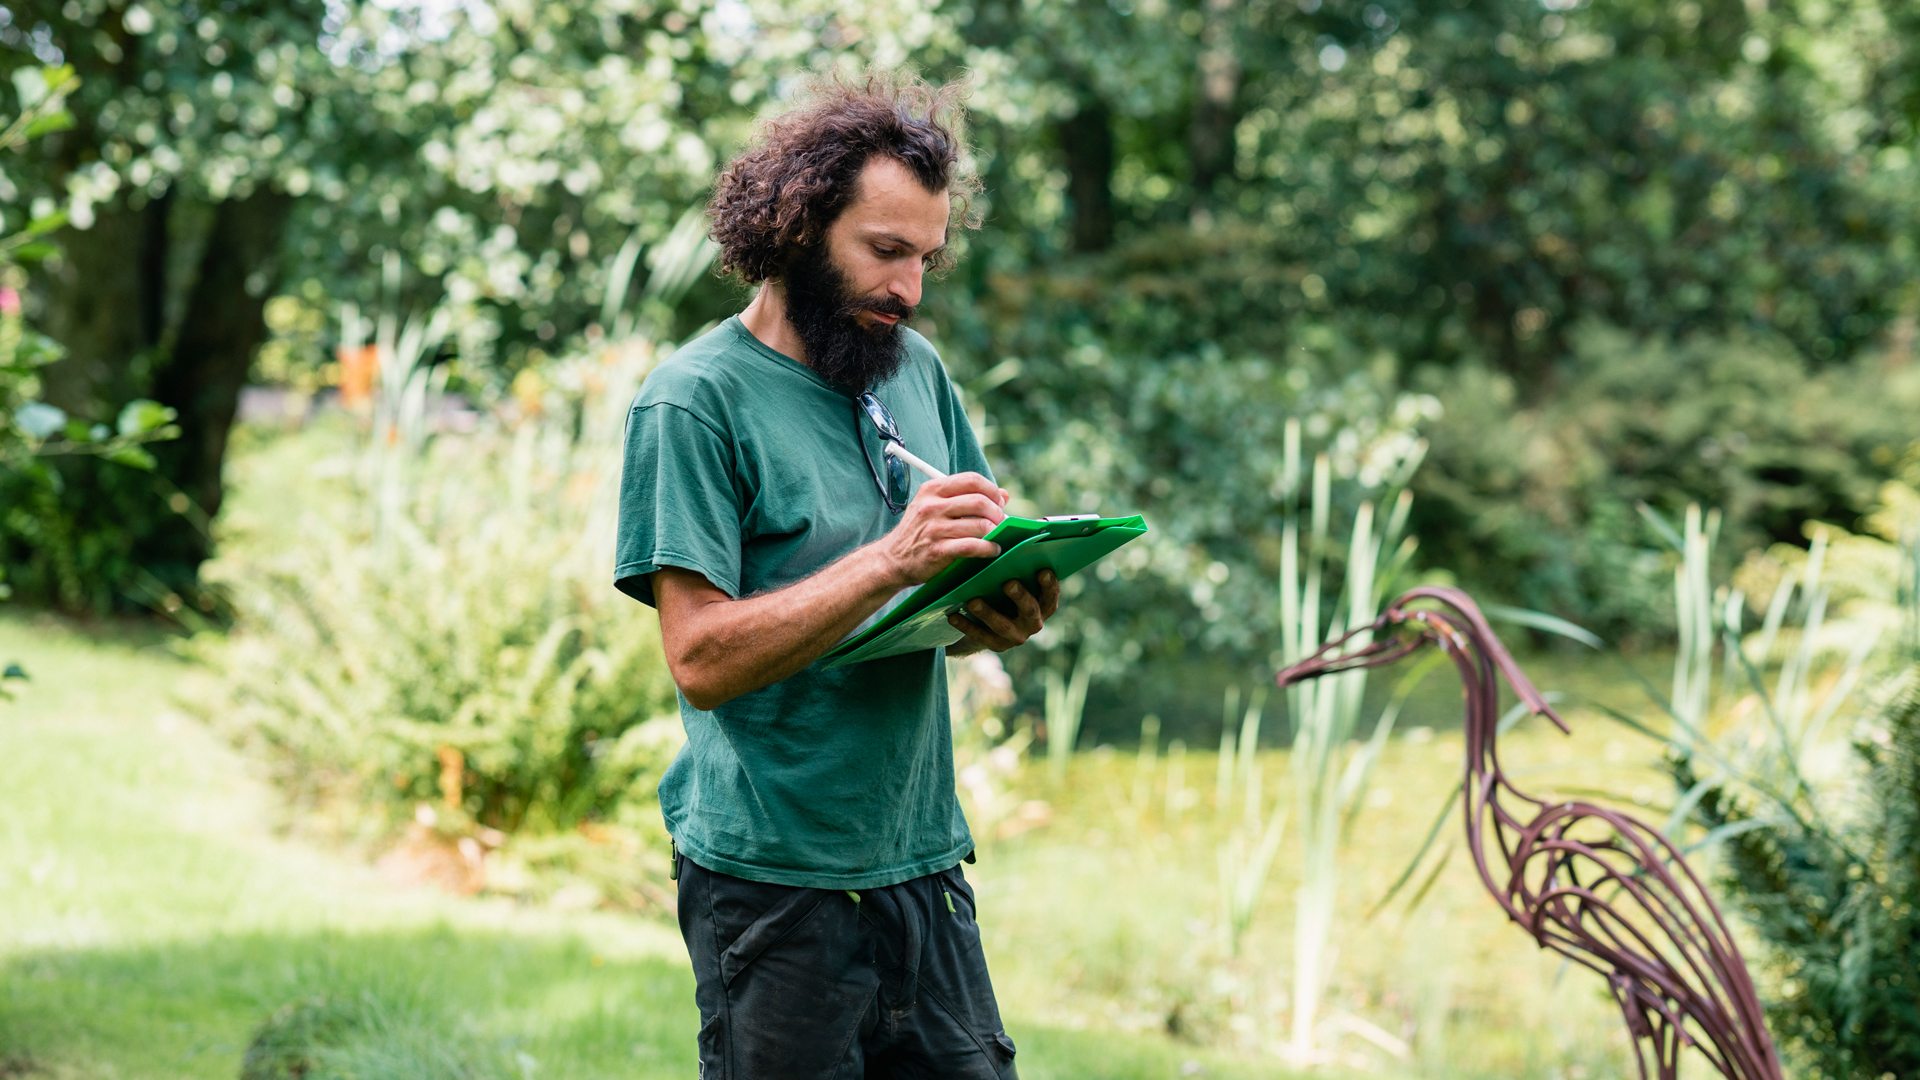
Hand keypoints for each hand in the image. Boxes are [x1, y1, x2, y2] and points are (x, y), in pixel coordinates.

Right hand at [874, 471, 1009, 586]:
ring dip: (995, 532)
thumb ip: (967, 497)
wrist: (893, 559)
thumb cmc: (920, 531)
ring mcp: (934, 529)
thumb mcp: (935, 506)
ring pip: (979, 525)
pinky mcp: (938, 550)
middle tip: (1001, 521)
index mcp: (932, 490)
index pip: (971, 480)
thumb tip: (1004, 495)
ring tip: (997, 537)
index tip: (998, 501)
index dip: (991, 489)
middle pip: (979, 501)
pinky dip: (989, 548)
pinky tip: (992, 550)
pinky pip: (973, 546)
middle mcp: (931, 506)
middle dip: (997, 512)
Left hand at [947, 570, 1059, 652]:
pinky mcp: (998, 645)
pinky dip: (967, 626)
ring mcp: (1016, 636)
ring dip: (988, 613)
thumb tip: (1007, 541)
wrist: (992, 624)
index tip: (1042, 570)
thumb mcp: (1015, 582)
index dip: (1050, 584)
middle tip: (1008, 582)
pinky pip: (981, 636)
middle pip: (1030, 610)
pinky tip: (954, 615)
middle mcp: (1034, 622)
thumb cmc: (1005, 592)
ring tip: (973, 601)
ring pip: (1003, 626)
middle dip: (1020, 596)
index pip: (1051, 595)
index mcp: (1044, 605)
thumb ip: (1017, 570)